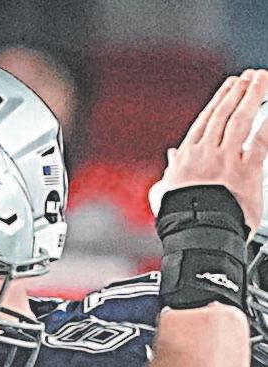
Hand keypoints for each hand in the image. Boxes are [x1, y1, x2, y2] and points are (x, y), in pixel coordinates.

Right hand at [163, 70, 267, 230]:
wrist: (196, 232)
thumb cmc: (180, 218)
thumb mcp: (166, 192)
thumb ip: (172, 170)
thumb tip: (172, 156)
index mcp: (186, 158)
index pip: (205, 121)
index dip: (219, 100)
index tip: (228, 86)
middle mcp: (206, 154)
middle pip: (224, 115)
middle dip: (238, 92)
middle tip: (248, 76)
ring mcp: (226, 160)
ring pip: (239, 120)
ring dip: (251, 96)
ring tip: (259, 80)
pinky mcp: (246, 171)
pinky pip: (260, 141)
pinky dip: (267, 123)